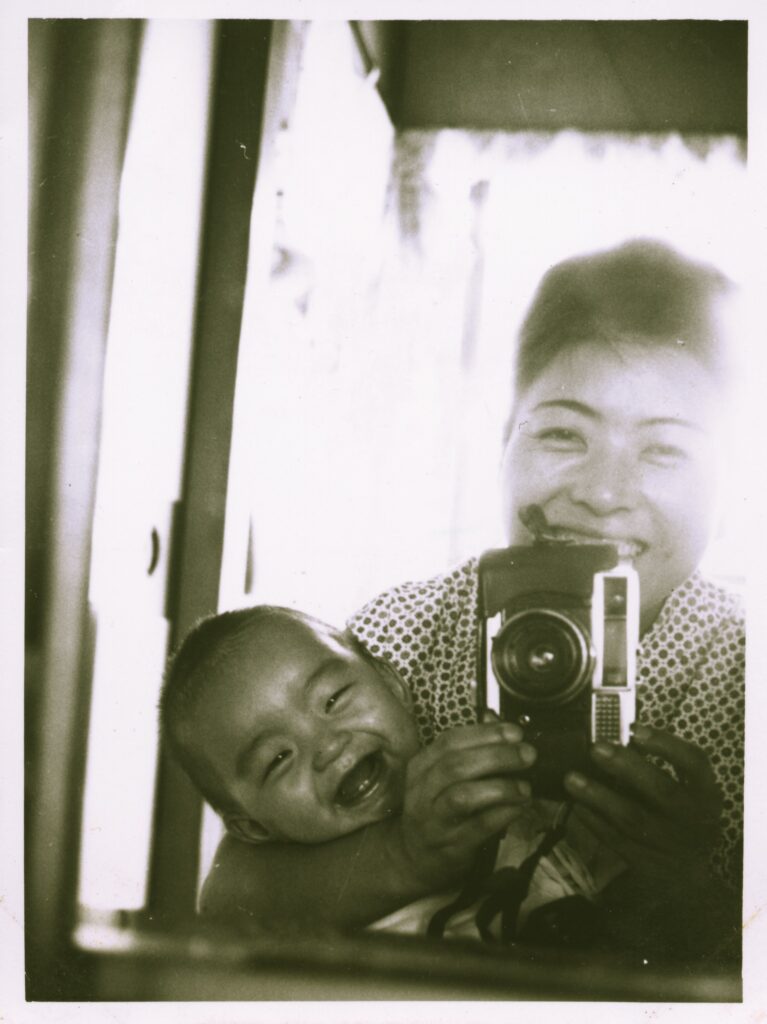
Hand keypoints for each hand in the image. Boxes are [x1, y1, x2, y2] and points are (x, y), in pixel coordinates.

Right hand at [392, 721, 535, 890]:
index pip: (450, 741)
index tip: (515, 732)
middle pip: (457, 765)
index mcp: (421, 766)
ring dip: (500, 787)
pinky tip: (519, 807)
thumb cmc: (436, 808)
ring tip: (525, 787)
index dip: (485, 733)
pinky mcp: (450, 846)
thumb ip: (467, 748)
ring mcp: (434, 820)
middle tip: (528, 755)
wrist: (414, 856)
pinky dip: (503, 814)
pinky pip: (479, 827)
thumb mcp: (442, 776)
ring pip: (464, 796)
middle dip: (497, 756)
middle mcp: (422, 791)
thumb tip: (496, 719)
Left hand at [563, 724, 722, 891]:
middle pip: (662, 789)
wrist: (686, 873)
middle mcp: (693, 818)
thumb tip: (618, 737)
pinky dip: (595, 822)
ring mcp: (671, 844)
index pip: (694, 762)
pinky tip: (577, 805)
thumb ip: (660, 766)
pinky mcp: (648, 864)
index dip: (666, 743)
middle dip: (627, 767)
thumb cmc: (678, 814)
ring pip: (633, 818)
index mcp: (705, 792)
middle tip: (596, 749)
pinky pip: (617, 840)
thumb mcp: (686, 791)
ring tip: (571, 778)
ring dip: (599, 796)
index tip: (634, 729)